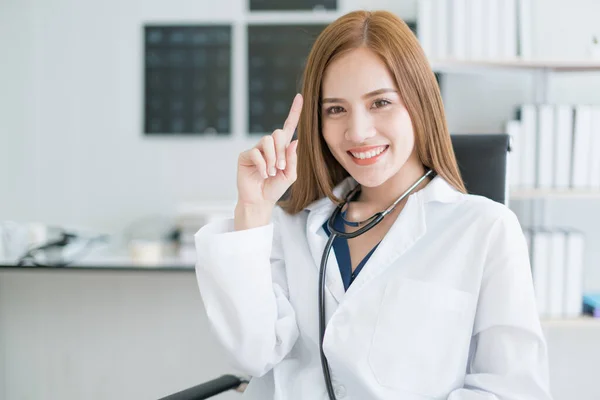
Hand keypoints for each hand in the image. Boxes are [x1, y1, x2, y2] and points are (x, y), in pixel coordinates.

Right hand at [237, 94, 302, 209]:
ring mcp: (256, 149)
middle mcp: (269, 146)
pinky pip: (255, 153)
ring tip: (271, 172)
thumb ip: (293, 159)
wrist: (260, 201)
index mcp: (282, 148)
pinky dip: (262, 165)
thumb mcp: (290, 175)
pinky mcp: (245, 156)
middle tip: (281, 167)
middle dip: (281, 151)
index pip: (289, 127)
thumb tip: (295, 141)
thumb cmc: (275, 188)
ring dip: (272, 158)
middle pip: (277, 133)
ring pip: (267, 141)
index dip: (295, 112)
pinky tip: (263, 174)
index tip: (300, 97)